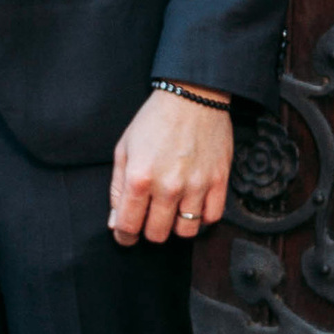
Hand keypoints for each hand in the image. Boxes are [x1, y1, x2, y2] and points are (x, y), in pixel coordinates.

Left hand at [110, 92, 232, 246]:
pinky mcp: (218, 181)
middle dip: (148, 231)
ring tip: (171, 212)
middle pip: (157, 234)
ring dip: (175, 226)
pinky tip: (192, 206)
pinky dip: (201, 219)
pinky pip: (212, 218)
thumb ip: (117, 189)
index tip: (126, 235)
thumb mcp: (124, 149)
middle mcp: (168, 187)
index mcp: (139, 178)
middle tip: (149, 219)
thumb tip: (115, 222)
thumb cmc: (154, 121)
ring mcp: (196, 186)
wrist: (192, 97)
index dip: (124, 236)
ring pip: (185, 231)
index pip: (127, 226)